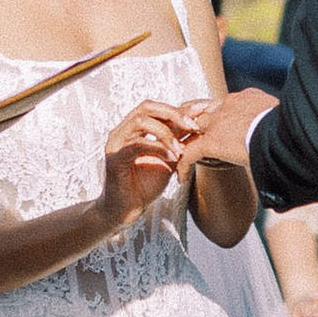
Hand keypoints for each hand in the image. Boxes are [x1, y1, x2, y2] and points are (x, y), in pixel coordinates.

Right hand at [100, 97, 194, 226]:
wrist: (127, 209)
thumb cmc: (145, 185)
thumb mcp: (168, 159)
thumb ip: (178, 141)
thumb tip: (198, 124)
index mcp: (135, 129)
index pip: (157, 108)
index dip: (180, 108)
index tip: (203, 110)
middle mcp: (123, 130)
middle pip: (147, 107)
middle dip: (173, 114)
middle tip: (194, 126)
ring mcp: (116, 142)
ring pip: (140, 121)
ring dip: (165, 132)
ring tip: (181, 148)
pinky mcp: (114, 158)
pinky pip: (136, 144)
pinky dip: (157, 148)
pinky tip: (172, 158)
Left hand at [175, 88, 276, 173]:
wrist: (286, 131)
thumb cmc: (290, 128)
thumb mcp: (283, 117)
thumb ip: (274, 122)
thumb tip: (284, 131)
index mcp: (244, 98)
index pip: (220, 103)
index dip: (211, 114)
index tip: (208, 125)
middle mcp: (227, 105)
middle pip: (197, 110)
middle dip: (186, 122)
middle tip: (179, 136)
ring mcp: (218, 122)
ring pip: (187, 128)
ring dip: (179, 142)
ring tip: (174, 155)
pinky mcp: (213, 140)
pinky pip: (189, 153)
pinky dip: (183, 165)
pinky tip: (182, 177)